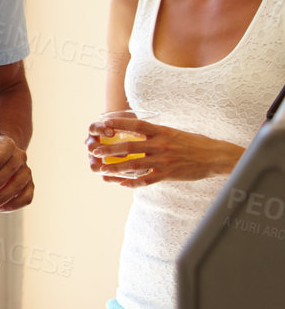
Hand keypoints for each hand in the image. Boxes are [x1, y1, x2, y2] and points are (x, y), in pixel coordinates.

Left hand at [0, 136, 33, 210]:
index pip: (7, 149)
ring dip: (3, 198)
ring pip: (20, 186)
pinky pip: (26, 198)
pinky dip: (14, 205)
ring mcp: (26, 172)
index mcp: (7, 144)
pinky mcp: (28, 186)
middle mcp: (20, 157)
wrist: (5, 154)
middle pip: (13, 170)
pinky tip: (0, 209)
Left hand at [87, 115, 240, 186]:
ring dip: (116, 168)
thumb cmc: (194, 143)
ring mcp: (164, 160)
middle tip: (94, 151)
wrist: (215, 156)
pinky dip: (134, 182)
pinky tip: (122, 184)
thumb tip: (138, 131)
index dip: (118, 124)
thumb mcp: (174, 132)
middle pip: (130, 146)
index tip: (103, 124)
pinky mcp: (168, 174)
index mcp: (162, 131)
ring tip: (102, 169)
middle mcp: (161, 144)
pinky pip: (147, 179)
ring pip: (135, 165)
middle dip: (110, 149)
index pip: (136, 125)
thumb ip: (156, 133)